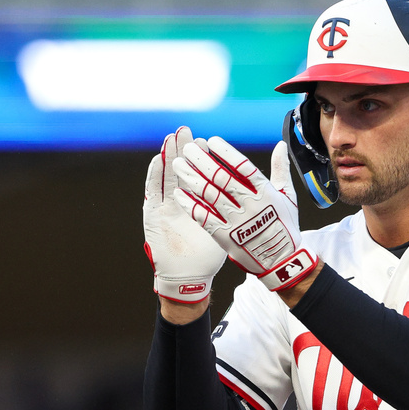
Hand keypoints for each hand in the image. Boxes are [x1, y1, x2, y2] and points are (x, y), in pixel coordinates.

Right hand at [143, 127, 226, 302]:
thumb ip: (241, 209)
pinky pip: (153, 191)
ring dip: (169, 157)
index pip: (204, 175)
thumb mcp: (231, 229)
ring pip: (167, 176)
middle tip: (188, 132)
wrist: (189, 277)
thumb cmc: (209, 256)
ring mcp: (166, 207)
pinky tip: (158, 159)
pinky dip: (154, 175)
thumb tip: (255, 194)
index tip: (210, 142)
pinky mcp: (153, 214)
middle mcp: (182, 202)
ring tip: (172, 138)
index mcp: (202, 203)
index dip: (206, 159)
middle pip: (184, 171)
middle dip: (186, 151)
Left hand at [173, 137, 317, 291]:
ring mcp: (236, 222)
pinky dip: (190, 204)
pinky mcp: (225, 236)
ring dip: (192, 178)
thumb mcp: (288, 197)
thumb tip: (281, 145)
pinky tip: (179, 193)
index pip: (243, 167)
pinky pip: (203, 217)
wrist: (281, 262)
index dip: (226, 153)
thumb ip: (281, 169)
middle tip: (188, 148)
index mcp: (265, 193)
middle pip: (222, 178)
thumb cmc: (284, 227)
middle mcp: (250, 205)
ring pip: (209, 195)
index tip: (211, 141)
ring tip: (178, 165)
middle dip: (202, 160)